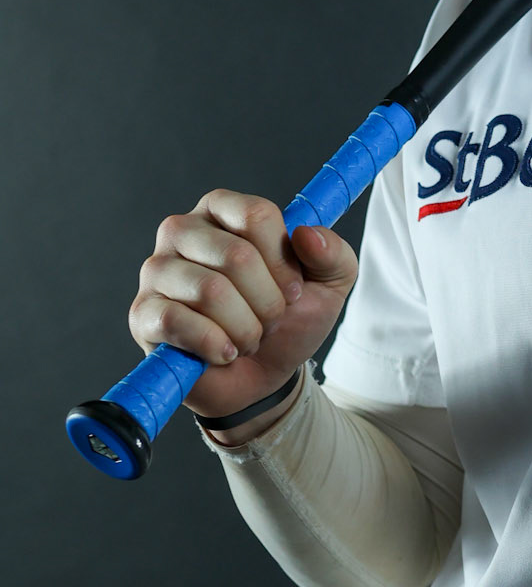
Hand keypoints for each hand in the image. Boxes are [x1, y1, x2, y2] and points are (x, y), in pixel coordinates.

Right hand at [128, 189, 357, 424]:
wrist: (264, 376)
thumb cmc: (289, 319)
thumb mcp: (329, 285)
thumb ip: (333, 253)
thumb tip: (307, 235)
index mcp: (223, 210)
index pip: (256, 215)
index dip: (284, 263)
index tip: (294, 291)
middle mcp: (182, 230)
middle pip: (236, 255)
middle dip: (268, 302)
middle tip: (270, 321)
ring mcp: (157, 271)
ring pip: (211, 291)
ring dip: (245, 329)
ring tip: (247, 338)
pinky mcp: (143, 313)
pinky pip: (177, 321)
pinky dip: (214, 345)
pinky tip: (224, 353)